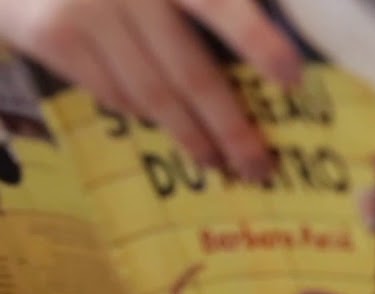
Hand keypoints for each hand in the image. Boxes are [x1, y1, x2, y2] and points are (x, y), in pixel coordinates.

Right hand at [0, 0, 302, 179]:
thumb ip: (211, 12)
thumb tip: (278, 66)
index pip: (221, 5)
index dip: (258, 41)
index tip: (292, 78)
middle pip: (191, 72)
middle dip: (230, 128)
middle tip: (258, 166)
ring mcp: (87, 11)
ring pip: (152, 94)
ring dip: (189, 134)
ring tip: (216, 160)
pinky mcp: (52, 35)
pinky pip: (113, 93)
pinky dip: (141, 113)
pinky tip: (161, 122)